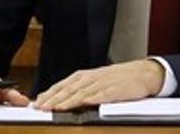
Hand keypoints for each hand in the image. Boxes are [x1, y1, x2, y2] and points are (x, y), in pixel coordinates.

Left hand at [35, 59, 163, 111]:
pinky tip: (83, 104)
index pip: (63, 85)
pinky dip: (91, 99)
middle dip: (53, 99)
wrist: (143, 73)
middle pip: (69, 89)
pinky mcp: (116, 90)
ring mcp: (104, 83)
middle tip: (40, 107)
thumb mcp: (96, 81)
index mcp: (85, 76)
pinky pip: (101, 95)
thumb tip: (59, 99)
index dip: (49, 94)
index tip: (36, 103)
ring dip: (68, 100)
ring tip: (55, 108)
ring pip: (82, 92)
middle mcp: (92, 78)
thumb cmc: (119, 79)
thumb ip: (79, 89)